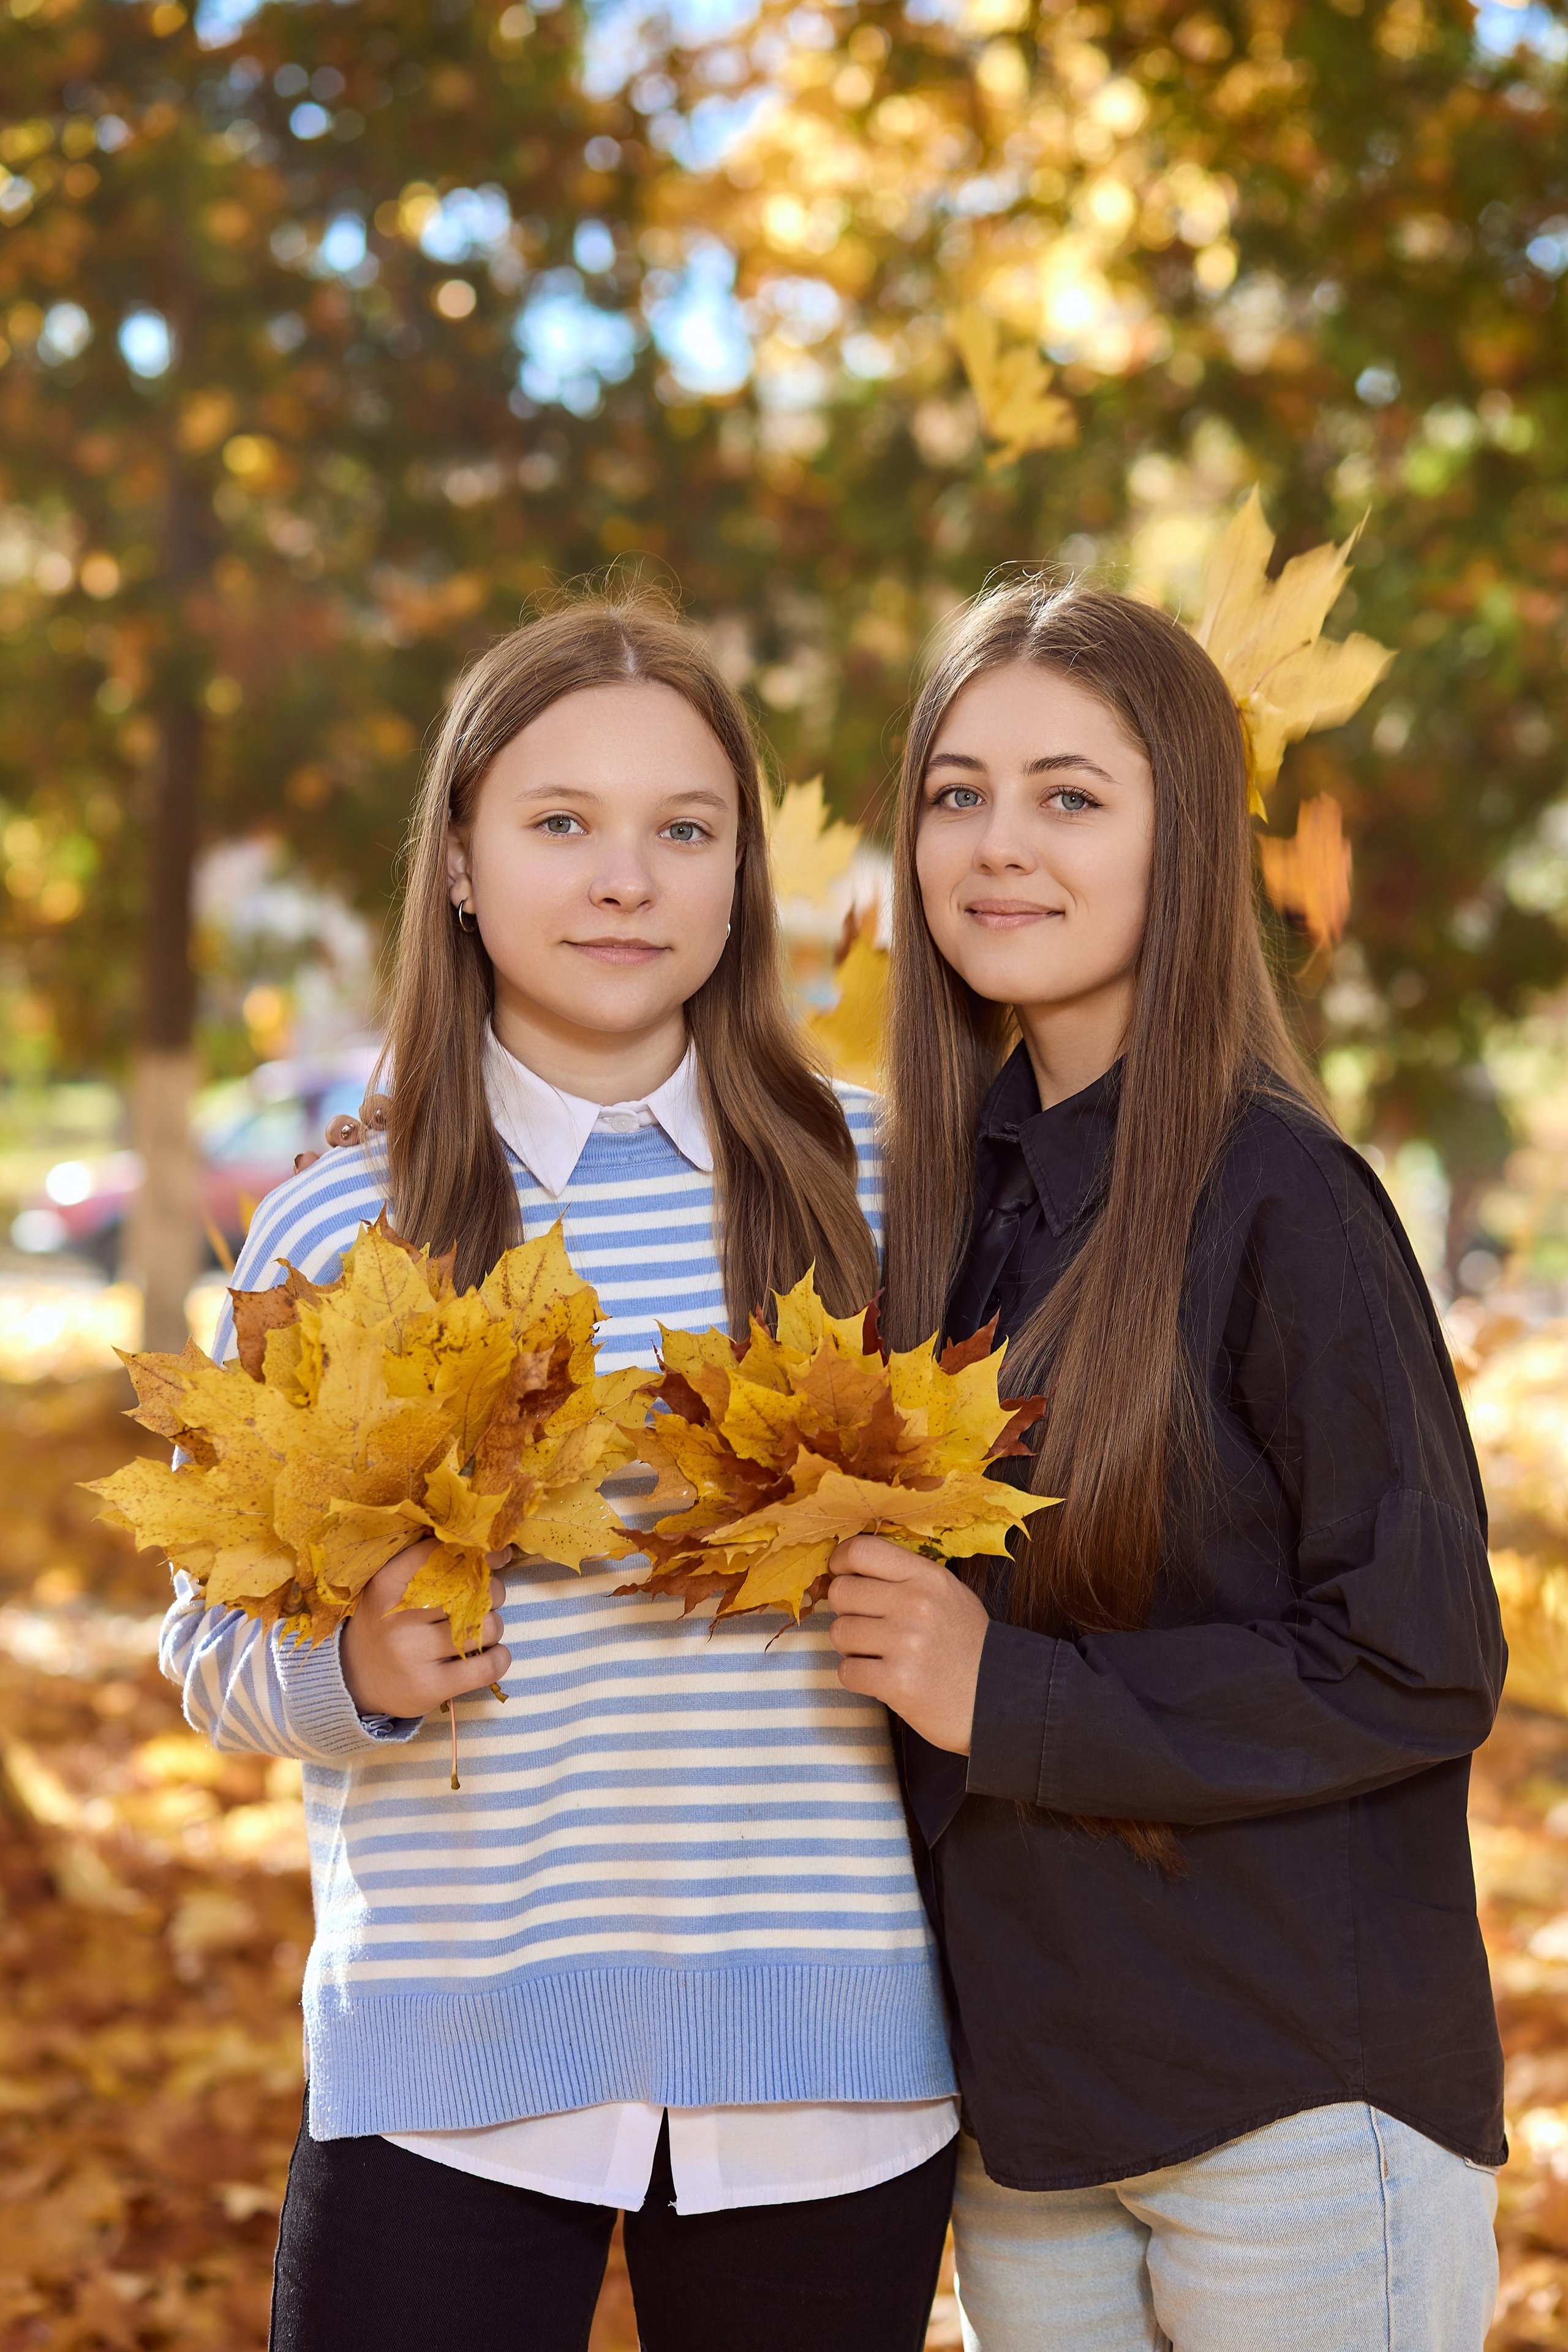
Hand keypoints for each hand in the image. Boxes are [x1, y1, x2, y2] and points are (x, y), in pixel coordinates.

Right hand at [340, 1542, 512, 1717]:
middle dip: (490, 1592)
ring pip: (486, 1627)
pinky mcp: (431, 1687)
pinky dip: (499, 1658)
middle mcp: (399, 1618)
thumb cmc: (388, 1623)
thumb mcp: (392, 1587)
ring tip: (477, 1631)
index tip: (496, 1555)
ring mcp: (414, 1655)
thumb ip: (430, 1564)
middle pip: (472, 1590)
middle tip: (481, 1601)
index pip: (441, 1553)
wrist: (355, 1678)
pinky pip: (488, 1666)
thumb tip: (497, 1551)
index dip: (479, 1552)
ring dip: (493, 1626)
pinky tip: (488, 1655)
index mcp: (387, 1584)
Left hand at [827, 1536, 989, 1754]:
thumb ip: (904, 1578)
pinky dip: (857, 1676)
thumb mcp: (948, 1595)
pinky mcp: (897, 1683)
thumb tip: (848, 1570)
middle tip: (868, 1627)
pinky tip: (882, 1677)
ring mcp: (907, 1644)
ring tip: (880, 1654)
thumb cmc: (967, 1646)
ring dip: (851, 1647)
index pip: (862, 1550)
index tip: (842, 1576)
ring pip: (838, 1632)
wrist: (1000, 1699)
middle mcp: (917, 1605)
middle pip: (841, 1592)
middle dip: (847, 1611)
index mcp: (928, 1577)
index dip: (840, 1563)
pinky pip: (846, 1670)